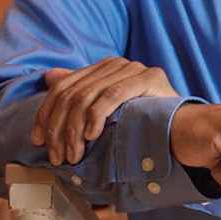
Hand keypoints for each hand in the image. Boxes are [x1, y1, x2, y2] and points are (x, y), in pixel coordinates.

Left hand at [31, 57, 177, 165]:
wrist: (182, 124)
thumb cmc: (143, 120)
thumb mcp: (105, 110)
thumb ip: (79, 92)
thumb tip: (49, 76)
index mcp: (103, 67)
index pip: (63, 87)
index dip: (46, 114)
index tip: (38, 141)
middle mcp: (117, 63)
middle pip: (73, 93)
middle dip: (59, 129)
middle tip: (59, 156)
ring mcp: (134, 68)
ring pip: (88, 96)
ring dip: (75, 130)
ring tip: (75, 154)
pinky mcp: (149, 77)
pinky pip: (112, 95)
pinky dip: (97, 117)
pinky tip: (93, 136)